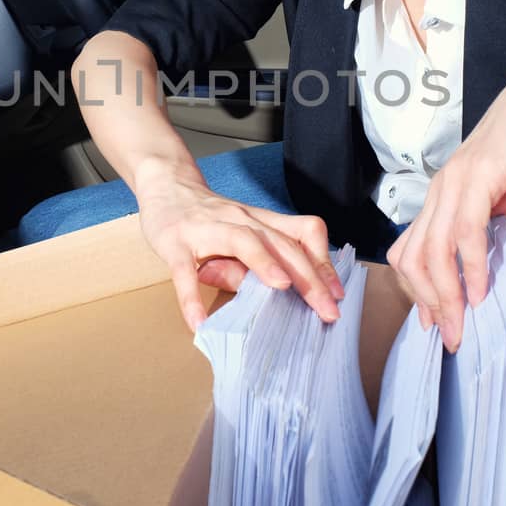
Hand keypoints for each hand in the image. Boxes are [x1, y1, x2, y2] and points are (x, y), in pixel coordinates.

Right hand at [133, 158, 342, 331]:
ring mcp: (207, 230)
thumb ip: (256, 262)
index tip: (338, 293)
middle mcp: (240, 221)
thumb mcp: (238, 234)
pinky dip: (191, 296)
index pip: (302, 234)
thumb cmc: (208, 216)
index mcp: (260, 221)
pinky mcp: (176, 243)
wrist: (166, 184)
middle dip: (308, 277)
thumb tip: (272, 293)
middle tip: (327, 310)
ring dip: (264, 263)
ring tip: (282, 289)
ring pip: (242, 241)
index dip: (323, 262)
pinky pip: (185, 270)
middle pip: (281, 244)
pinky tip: (198, 321)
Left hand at [387, 52, 505, 350]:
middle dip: (428, 305)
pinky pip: (464, 230)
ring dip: (445, 294)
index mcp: (442, 200)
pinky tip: (482, 289)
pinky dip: (470, 265)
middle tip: (449, 336)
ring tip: (462, 323)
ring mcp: (454, 183)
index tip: (436, 325)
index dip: (419, 293)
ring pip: (432, 249)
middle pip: (412, 259)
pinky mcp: (478, 177)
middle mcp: (439, 193)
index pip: (412, 254)